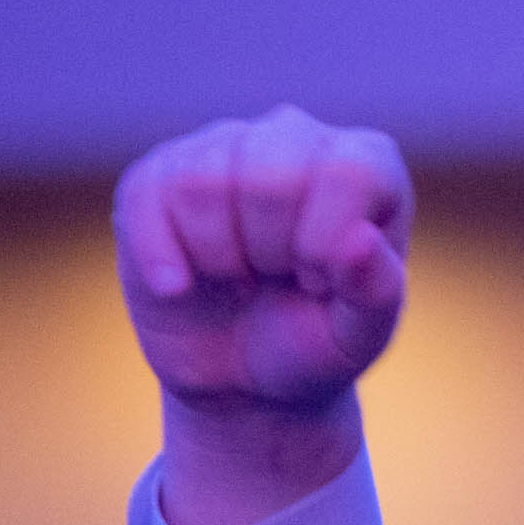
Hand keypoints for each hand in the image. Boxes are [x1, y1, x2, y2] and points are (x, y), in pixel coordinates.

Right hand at [113, 107, 411, 524]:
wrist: (246, 386)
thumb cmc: (315, 351)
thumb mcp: (359, 337)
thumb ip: (374, 292)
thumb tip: (358, 249)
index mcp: (364, 168)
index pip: (349, 168)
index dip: (329, 240)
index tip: (321, 283)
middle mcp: (296, 137)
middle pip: (271, 168)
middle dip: (271, 249)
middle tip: (275, 286)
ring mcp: (221, 148)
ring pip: (205, 179)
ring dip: (219, 255)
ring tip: (237, 283)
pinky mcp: (156, 177)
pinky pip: (148, 196)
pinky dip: (164, 256)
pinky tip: (186, 286)